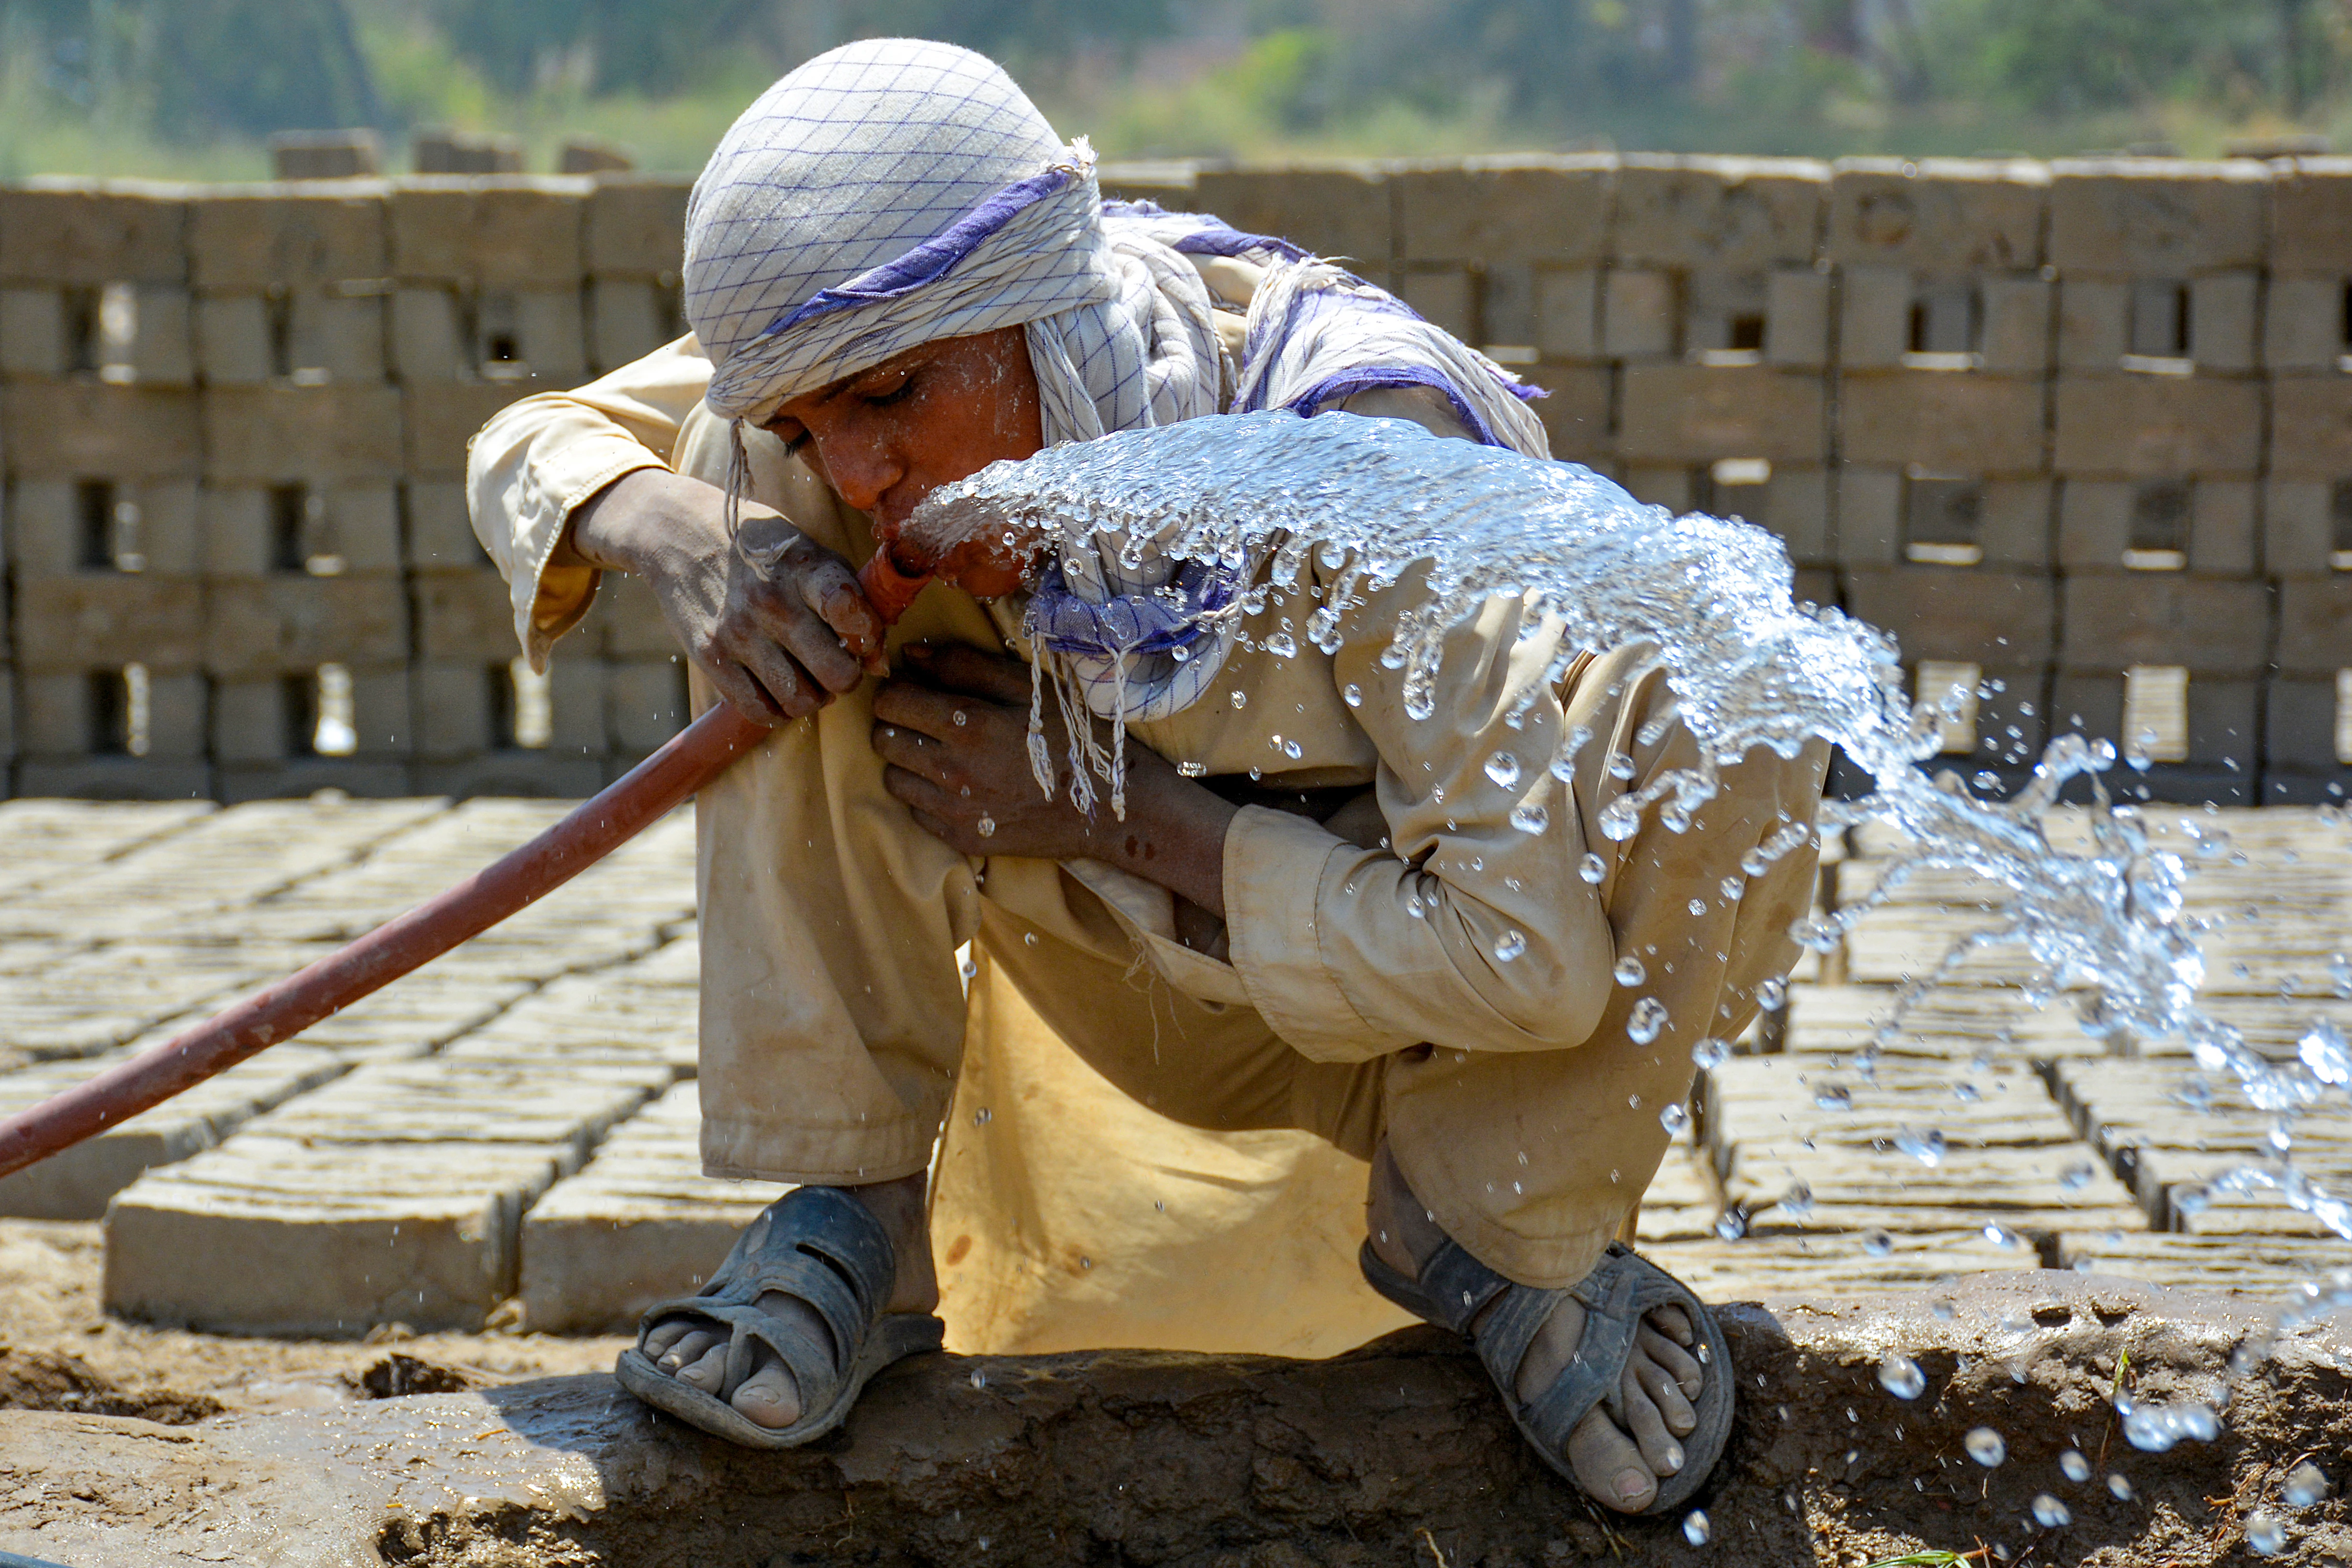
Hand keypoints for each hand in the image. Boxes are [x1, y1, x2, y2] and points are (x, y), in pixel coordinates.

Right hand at [563, 468, 883, 725]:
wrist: (677, 533)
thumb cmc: (758, 546)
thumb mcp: (808, 550)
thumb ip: (849, 599)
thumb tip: (878, 663)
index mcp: (804, 569)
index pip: (852, 613)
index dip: (870, 637)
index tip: (863, 638)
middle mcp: (771, 602)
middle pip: (834, 673)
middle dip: (846, 678)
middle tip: (837, 668)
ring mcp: (738, 632)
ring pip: (800, 700)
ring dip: (813, 698)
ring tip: (808, 680)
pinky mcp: (709, 655)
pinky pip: (757, 710)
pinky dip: (777, 712)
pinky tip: (779, 693)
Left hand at [870, 645, 1237, 915]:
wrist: (1108, 806)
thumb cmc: (1069, 736)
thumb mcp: (1025, 688)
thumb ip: (963, 665)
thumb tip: (910, 653)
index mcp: (968, 724)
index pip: (891, 701)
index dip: (896, 690)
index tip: (913, 690)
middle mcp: (953, 770)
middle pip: (882, 739)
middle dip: (896, 724)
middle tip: (924, 720)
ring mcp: (955, 810)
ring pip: (893, 778)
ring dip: (907, 761)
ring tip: (939, 753)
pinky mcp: (962, 839)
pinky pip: (915, 813)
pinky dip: (925, 797)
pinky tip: (956, 785)